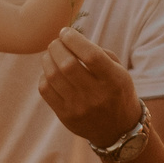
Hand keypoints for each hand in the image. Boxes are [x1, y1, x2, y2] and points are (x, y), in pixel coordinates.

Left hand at [40, 27, 140, 149]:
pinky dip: (44, 76)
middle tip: (57, 41)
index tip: (66, 32)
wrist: (118, 130)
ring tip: (52, 54)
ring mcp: (79, 108)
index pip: (91, 55)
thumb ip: (97, 53)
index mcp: (114, 80)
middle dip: (57, 46)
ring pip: (52, 76)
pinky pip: (45, 90)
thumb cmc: (117, 91)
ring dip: (48, 58)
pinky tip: (51, 72)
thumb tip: (68, 38)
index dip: (74, 39)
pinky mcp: (65, 116)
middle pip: (67, 64)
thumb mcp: (119, 71)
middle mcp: (97, 96)